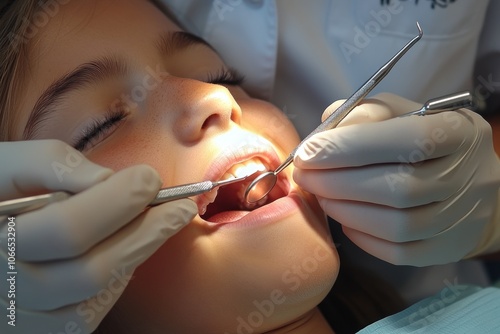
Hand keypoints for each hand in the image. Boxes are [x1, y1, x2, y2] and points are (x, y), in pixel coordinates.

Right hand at [0, 140, 196, 332]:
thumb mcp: (7, 165)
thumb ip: (51, 165)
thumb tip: (106, 180)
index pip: (68, 229)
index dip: (118, 202)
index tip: (150, 179)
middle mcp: (3, 289)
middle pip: (91, 271)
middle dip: (145, 234)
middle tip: (181, 207)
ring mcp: (19, 318)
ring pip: (95, 297)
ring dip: (136, 255)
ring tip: (161, 224)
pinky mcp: (36, 329)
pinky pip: (87, 314)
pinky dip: (116, 279)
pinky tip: (127, 250)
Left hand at [293, 93, 499, 265]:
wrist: (468, 182)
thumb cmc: (423, 139)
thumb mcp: (400, 112)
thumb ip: (363, 114)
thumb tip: (322, 134)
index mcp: (459, 133)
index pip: (406, 140)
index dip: (349, 147)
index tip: (308, 152)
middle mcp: (468, 177)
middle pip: (397, 188)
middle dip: (337, 182)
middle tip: (304, 176)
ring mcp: (460, 218)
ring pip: (396, 225)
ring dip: (345, 210)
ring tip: (321, 196)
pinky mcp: (447, 249)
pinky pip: (398, 252)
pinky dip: (363, 237)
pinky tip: (345, 218)